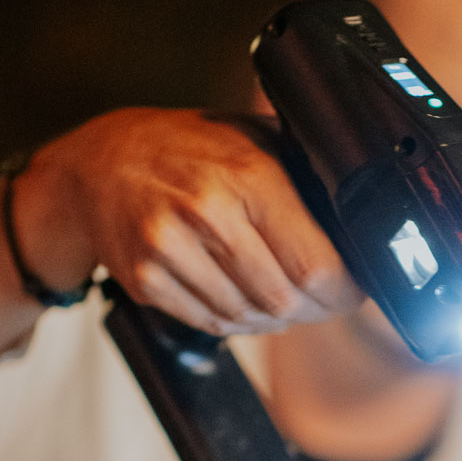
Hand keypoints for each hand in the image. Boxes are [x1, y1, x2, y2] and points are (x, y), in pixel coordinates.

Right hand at [13, 109, 362, 335]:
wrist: (98, 164)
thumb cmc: (187, 148)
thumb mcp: (254, 137)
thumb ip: (305, 174)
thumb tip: (363, 217)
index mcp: (248, 176)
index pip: (316, 265)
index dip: (346, 292)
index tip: (355, 291)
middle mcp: (207, 213)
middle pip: (286, 301)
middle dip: (315, 309)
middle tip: (324, 300)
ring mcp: (170, 250)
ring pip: (250, 320)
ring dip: (277, 319)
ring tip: (282, 297)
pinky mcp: (146, 280)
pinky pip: (213, 324)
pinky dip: (238, 321)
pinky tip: (244, 300)